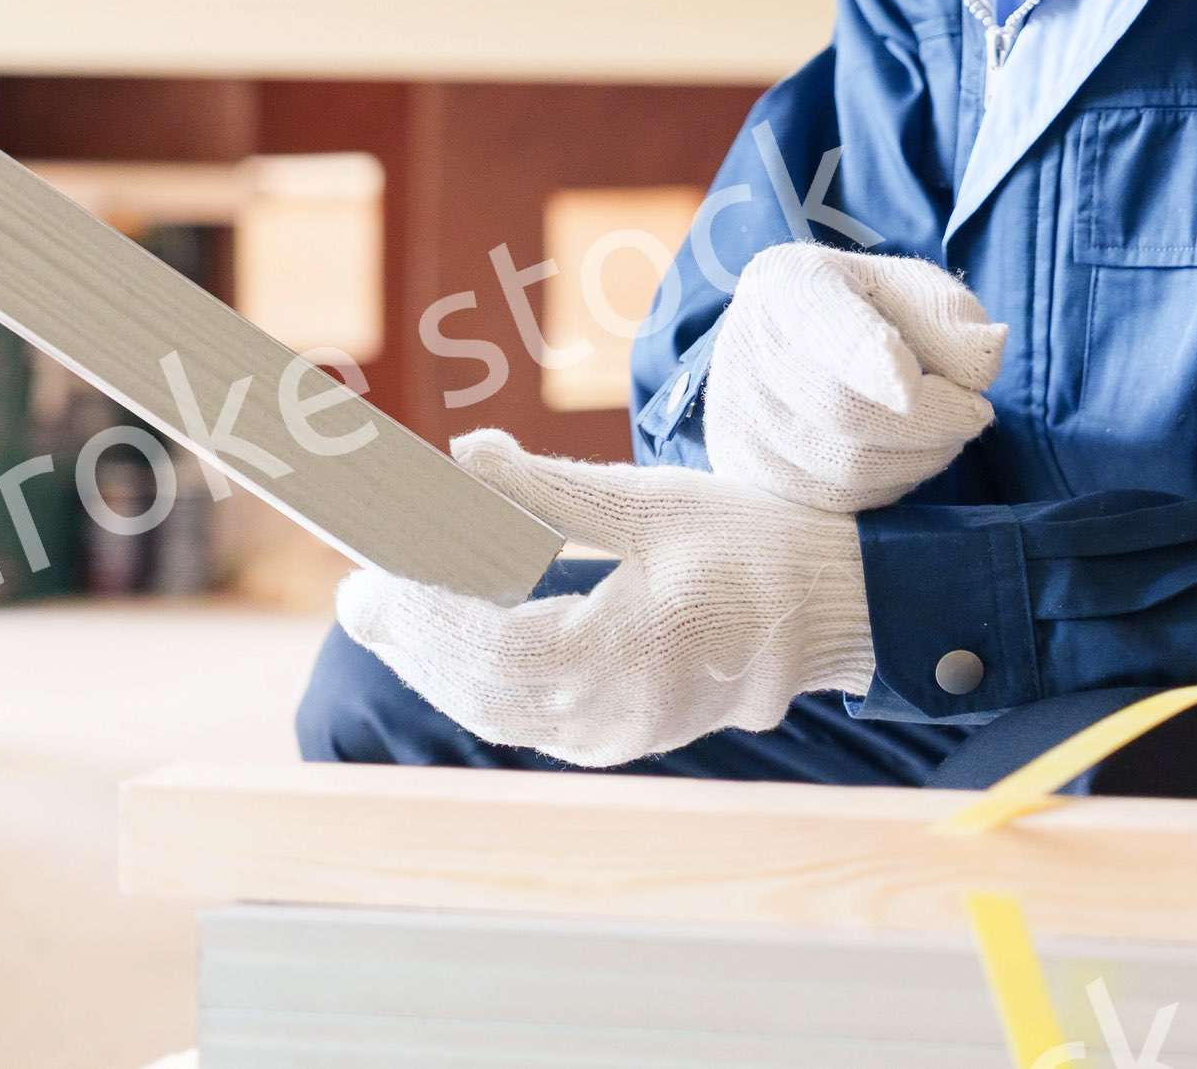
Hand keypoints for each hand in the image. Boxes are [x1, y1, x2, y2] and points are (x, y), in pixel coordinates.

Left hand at [335, 431, 873, 766]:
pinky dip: (481, 682)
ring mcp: (614, 736)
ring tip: (390, 614)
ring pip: (496, 710)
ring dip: (439, 663)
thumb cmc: (757, 544)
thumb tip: (458, 458)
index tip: (372, 566)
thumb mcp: (652, 501)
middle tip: (358, 593)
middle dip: (413, 637)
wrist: (838, 607)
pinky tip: (455, 647)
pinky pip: (528, 719)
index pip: (486, 642)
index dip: (423, 606)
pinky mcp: (620, 738)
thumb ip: (547, 488)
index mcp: (620, 654)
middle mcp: (609, 713)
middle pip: (477, 687)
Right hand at [704, 243, 1008, 513]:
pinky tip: (906, 457)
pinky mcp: (743, 472)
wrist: (797, 343)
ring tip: (944, 431)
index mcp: (788, 285)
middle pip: (844, 411)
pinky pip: (831, 505)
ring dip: (918, 459)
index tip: (911, 388)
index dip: (867, 359)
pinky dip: (888, 487)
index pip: (823, 326)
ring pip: (842, 470)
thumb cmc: (868, 309)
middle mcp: (745, 347)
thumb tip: (986, 360)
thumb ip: (951, 319)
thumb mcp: (915, 291)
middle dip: (932, 422)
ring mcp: (736, 417)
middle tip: (975, 412)